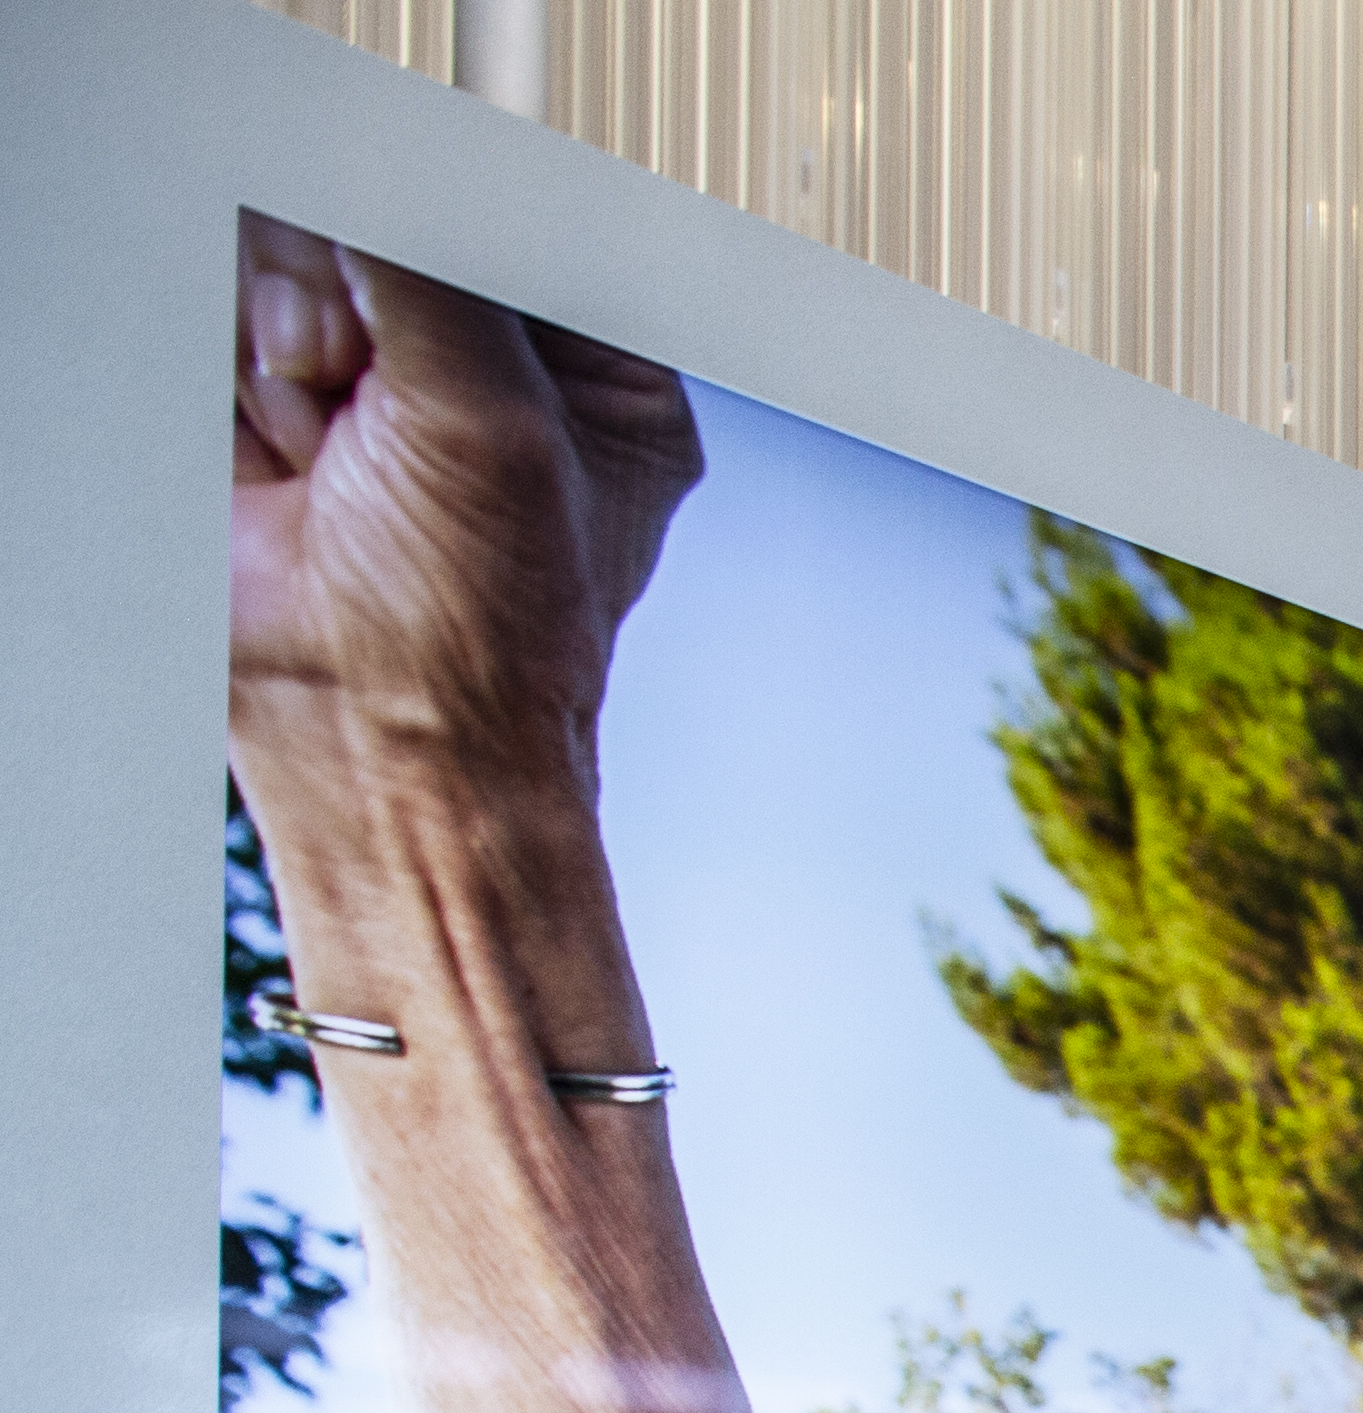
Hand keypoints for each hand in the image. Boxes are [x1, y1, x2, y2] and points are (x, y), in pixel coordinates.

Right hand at [232, 213, 698, 815]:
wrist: (367, 743)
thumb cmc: (479, 638)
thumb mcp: (491, 421)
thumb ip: (441, 274)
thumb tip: (391, 169)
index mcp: (586, 361)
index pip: (503, 217)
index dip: (435, 241)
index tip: (413, 290)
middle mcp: (478, 359)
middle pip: (374, 219)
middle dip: (358, 313)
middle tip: (376, 409)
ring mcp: (369, 375)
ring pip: (285, 258)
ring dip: (293, 356)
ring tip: (337, 460)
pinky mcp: (270, 399)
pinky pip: (226, 315)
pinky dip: (240, 380)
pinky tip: (288, 459)